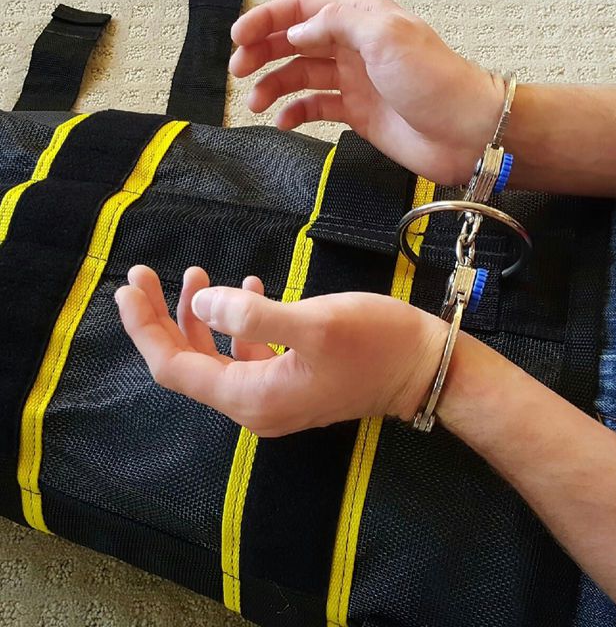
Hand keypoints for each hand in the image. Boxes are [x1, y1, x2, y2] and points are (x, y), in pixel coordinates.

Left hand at [115, 265, 447, 436]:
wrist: (424, 368)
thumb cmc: (375, 342)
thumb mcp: (315, 323)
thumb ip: (254, 314)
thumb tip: (203, 302)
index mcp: (252, 397)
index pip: (175, 369)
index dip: (145, 329)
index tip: (127, 288)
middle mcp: (255, 405)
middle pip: (188, 365)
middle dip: (162, 319)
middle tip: (146, 275)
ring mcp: (274, 396)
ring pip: (216, 357)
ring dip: (199, 316)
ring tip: (198, 273)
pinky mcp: (292, 382)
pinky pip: (247, 354)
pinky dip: (236, 322)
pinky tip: (249, 287)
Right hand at [229, 0, 505, 184]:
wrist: (466, 132)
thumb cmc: (437, 82)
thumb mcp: (386, 34)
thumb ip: (337, 23)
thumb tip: (298, 33)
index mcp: (361, 19)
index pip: (303, 10)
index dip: (267, 20)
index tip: (239, 38)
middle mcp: (355, 48)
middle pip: (295, 43)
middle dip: (262, 54)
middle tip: (238, 72)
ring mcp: (356, 82)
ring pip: (301, 77)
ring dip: (273, 87)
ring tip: (255, 104)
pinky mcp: (359, 114)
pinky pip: (317, 109)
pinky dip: (296, 113)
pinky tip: (283, 122)